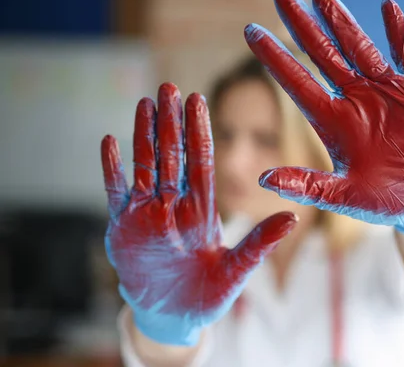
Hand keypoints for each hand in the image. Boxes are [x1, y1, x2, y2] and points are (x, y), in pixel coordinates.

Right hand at [101, 83, 296, 345]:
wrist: (173, 317)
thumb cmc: (208, 295)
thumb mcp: (236, 270)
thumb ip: (260, 243)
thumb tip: (294, 217)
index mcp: (203, 210)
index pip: (201, 162)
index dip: (199, 131)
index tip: (199, 100)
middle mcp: (175, 204)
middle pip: (172, 155)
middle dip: (171, 122)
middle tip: (169, 86)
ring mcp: (147, 212)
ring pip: (144, 164)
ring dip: (144, 134)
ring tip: (144, 102)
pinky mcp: (122, 226)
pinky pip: (115, 192)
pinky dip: (111, 169)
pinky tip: (109, 141)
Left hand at [244, 0, 403, 236]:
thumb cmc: (385, 202)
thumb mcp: (343, 196)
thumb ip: (306, 185)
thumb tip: (262, 179)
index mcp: (334, 123)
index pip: (297, 82)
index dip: (274, 57)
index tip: (251, 31)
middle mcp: (355, 101)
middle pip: (323, 55)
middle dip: (302, 26)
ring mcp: (386, 93)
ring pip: (359, 48)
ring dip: (342, 22)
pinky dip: (399, 35)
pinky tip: (387, 9)